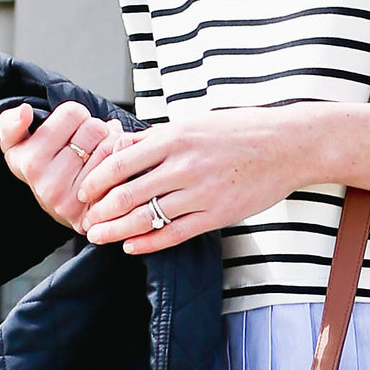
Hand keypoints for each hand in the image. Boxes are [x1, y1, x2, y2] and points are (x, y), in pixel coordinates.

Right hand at [0, 102, 126, 232]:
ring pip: (110, 148)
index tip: (71, 129)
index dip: (77, 116)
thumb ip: (11, 123)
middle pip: (94, 129)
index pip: (72, 112)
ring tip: (99, 154)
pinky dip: (121, 163)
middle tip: (89, 142)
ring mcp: (70, 199)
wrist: (59, 208)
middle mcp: (47, 182)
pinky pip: (119, 172)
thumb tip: (24, 111)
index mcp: (28, 159)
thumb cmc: (42, 167)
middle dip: (96, 130)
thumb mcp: (16, 144)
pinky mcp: (91, 212)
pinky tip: (111, 170)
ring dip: (111, 145)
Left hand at [75, 105, 369, 254]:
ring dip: (117, 231)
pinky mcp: (217, 215)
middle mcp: (184, 166)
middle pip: (128, 194)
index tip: (83, 192)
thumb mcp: (194, 123)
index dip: (96, 181)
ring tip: (99, 237)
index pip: (121, 163)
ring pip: (147, 217)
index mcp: (174, 138)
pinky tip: (131, 246)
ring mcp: (200, 193)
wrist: (285, 145)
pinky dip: (149, 242)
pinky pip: (175, 233)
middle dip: (100, 211)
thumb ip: (156, 138)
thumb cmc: (238, 131)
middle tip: (84, 221)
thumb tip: (120, 146)